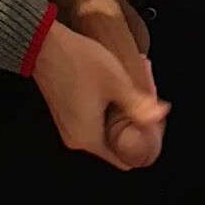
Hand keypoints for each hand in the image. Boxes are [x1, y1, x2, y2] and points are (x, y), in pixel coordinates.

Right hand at [70, 0, 167, 166]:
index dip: (142, 145)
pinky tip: (115, 82)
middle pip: (117, 143)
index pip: (125, 161)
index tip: (150, 122)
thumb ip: (140, 105)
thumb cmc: (77, 62)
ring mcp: (70, 125)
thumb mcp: (117, 83)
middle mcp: (77, 138)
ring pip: (107, 128)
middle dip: (134, 123)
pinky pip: (95, 118)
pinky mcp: (67, 112)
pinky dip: (108, 105)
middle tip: (144, 97)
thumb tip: (160, 115)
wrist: (43, 43)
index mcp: (89, 139)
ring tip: (131, 84)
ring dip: (122, 110)